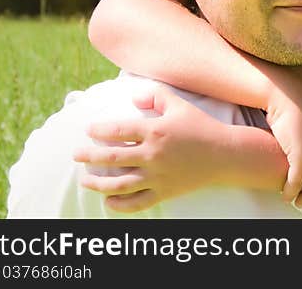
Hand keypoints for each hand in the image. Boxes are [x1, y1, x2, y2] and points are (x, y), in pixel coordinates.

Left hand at [73, 86, 231, 211]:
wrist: (225, 153)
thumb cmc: (202, 126)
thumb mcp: (179, 105)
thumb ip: (155, 96)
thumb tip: (132, 99)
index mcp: (155, 131)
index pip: (117, 131)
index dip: (99, 130)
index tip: (88, 130)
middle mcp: (152, 154)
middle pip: (112, 158)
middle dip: (90, 156)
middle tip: (77, 154)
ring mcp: (158, 175)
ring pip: (119, 183)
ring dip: (98, 183)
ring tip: (85, 180)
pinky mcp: (165, 191)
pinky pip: (137, 202)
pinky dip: (120, 205)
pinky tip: (108, 202)